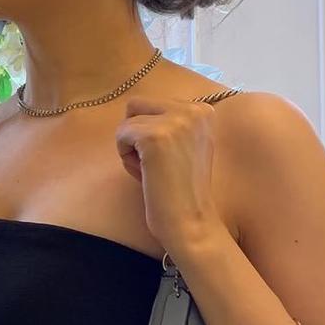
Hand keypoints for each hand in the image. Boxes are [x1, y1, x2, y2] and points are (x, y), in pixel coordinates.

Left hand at [115, 95, 227, 258]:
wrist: (190, 222)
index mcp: (204, 110)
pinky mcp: (154, 136)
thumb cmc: (182, 189)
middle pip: (137, 104)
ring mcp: (175, 121)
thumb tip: (134, 106)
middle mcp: (194, 109)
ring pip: (128, 120)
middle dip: (138, 133)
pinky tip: (147, 175)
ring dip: (132, 147)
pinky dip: (126, 157)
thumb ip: (171, 122)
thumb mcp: (186, 144)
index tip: (172, 159)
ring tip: (153, 170)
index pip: (154, 103)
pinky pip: (121, 134)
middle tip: (157, 164)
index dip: (152, 132)